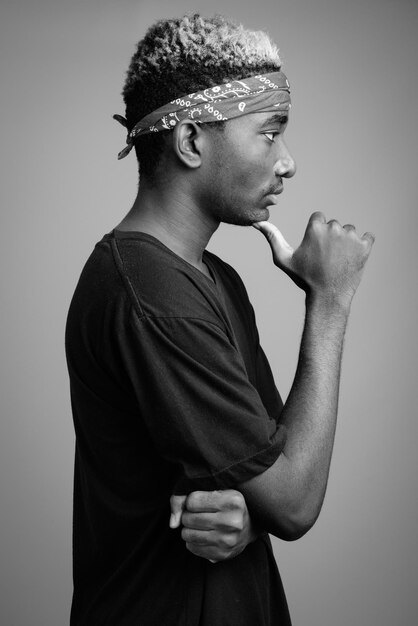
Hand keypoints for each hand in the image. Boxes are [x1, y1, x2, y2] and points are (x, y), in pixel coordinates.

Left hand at [169, 490, 256, 562]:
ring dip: (188, 529)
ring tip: (197, 524)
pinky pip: (193, 548)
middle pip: (189, 518)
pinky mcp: (223, 555)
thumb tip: (173, 522)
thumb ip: (189, 497)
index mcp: (233, 501)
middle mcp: (232, 521)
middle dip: (187, 515)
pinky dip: (192, 541)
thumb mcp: (218, 491)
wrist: (250, 525)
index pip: (193, 500)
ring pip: (188, 534)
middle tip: (195, 513)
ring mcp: (228, 540)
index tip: (197, 501)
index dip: (190, 500)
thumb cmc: (229, 505)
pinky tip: (201, 535)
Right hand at [254, 212, 374, 306]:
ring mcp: (352, 236)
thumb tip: (257, 222)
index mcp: (316, 228)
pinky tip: (352, 259)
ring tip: (338, 261)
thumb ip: (272, 237)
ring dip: (346, 243)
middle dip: (331, 238)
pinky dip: (362, 247)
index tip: (315, 249)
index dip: (316, 233)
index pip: (319, 218)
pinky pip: (368, 238)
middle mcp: (334, 228)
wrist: (328, 297)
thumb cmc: (304, 278)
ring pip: (350, 231)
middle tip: (326, 258)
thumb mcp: (284, 259)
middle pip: (334, 225)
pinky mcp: (366, 245)